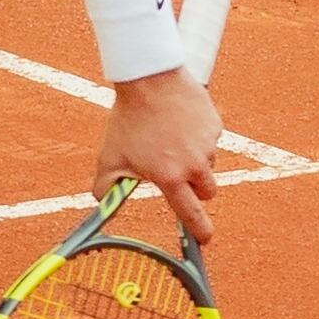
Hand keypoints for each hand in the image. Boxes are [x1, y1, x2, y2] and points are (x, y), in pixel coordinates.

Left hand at [100, 68, 222, 245]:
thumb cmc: (128, 119)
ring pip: (208, 163)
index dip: (200, 231)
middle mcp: (195, 164)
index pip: (192, 214)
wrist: (149, 78)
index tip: (204, 239)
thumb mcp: (110, 157)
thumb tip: (103, 204)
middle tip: (177, 173)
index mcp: (171, 177)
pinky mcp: (215, 124)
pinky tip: (179, 122)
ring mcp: (209, 143)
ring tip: (170, 138)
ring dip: (195, 159)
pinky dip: (198, 136)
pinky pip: (210, 139)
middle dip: (197, 189)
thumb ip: (106, 187)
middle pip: (207, 191)